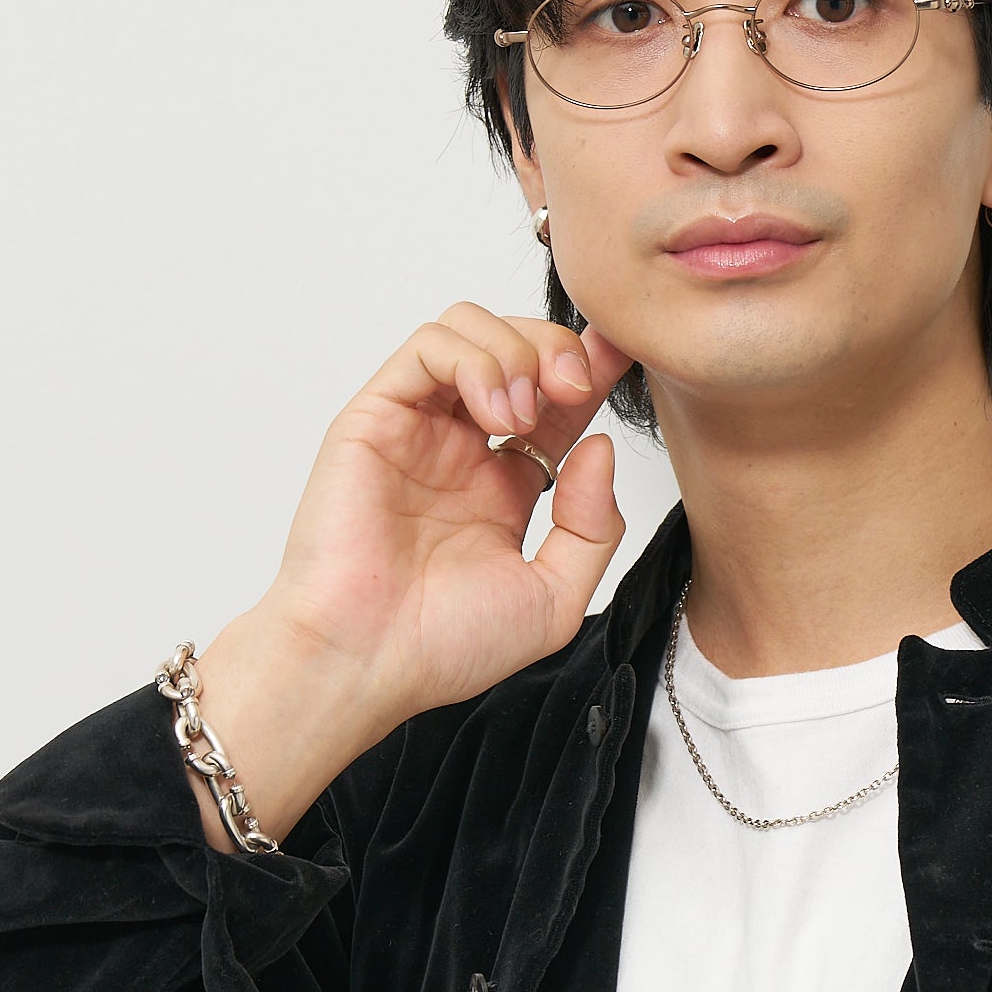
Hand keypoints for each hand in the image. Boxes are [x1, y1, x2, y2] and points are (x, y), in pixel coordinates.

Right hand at [183, 305, 636, 849]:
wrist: (366, 662)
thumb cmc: (443, 646)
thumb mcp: (554, 598)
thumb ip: (593, 526)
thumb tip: (600, 448)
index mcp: (503, 487)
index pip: (555, 403)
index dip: (592, 368)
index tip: (625, 355)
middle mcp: (459, 449)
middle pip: (517, 348)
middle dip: (559, 349)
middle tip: (578, 384)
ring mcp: (417, 429)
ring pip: (468, 329)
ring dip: (515, 350)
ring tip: (525, 412)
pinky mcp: (374, 417)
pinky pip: (426, 347)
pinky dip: (472, 356)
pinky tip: (495, 409)